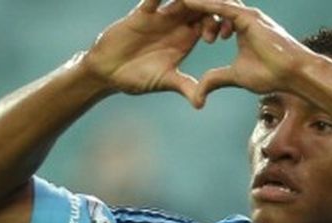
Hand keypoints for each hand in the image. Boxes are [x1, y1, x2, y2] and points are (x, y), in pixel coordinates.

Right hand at [83, 0, 226, 104]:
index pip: (209, 23)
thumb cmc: (137, 78)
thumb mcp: (164, 81)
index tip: (224, 34)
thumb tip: (201, 104)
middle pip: (199, 6)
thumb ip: (184, 87)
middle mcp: (175, 24)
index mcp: (186, 39)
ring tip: (199, 0)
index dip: (219, 24)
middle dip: (210, 6)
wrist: (108, 73)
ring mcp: (159, 16)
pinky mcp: (142, 13)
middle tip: (221, 10)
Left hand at [181, 0, 311, 106]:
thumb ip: (218, 78)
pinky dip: (203, 3)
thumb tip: (199, 89)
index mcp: (240, 27)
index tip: (173, 17)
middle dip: (190, 2)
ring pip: (214, 1)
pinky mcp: (248, 18)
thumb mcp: (236, 77)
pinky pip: (220, 6)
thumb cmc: (272, 75)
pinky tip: (186, 0)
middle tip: (169, 3)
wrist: (293, 73)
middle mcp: (242, 17)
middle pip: (211, 3)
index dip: (194, 15)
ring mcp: (245, 15)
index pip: (212, 15)